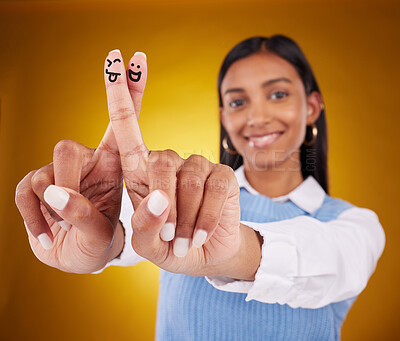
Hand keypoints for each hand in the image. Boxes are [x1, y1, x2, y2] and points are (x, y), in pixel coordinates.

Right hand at [15, 51, 147, 273]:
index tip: (135, 57)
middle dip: (68, 183)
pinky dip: (35, 219)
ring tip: (68, 228)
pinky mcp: (34, 185)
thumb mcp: (102, 234)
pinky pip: (24, 192)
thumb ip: (85, 216)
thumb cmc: (99, 242)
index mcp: (114, 165)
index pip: (124, 121)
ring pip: (44, 173)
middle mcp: (87, 161)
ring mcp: (59, 172)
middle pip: (67, 148)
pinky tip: (49, 234)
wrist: (78, 259)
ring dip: (55, 206)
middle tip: (72, 210)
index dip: (128, 90)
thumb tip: (53, 191)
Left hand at [104, 50, 241, 276]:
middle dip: (164, 207)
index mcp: (141, 171)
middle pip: (160, 163)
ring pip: (188, 180)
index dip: (119, 93)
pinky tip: (202, 233)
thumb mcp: (148, 244)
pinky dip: (207, 218)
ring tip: (184, 242)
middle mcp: (169, 160)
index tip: (113, 58)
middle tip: (169, 239)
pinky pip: (214, 190)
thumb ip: (145, 226)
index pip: (127, 127)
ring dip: (186, 219)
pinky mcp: (223, 174)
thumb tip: (162, 198)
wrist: (206, 256)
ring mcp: (198, 164)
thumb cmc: (170, 246)